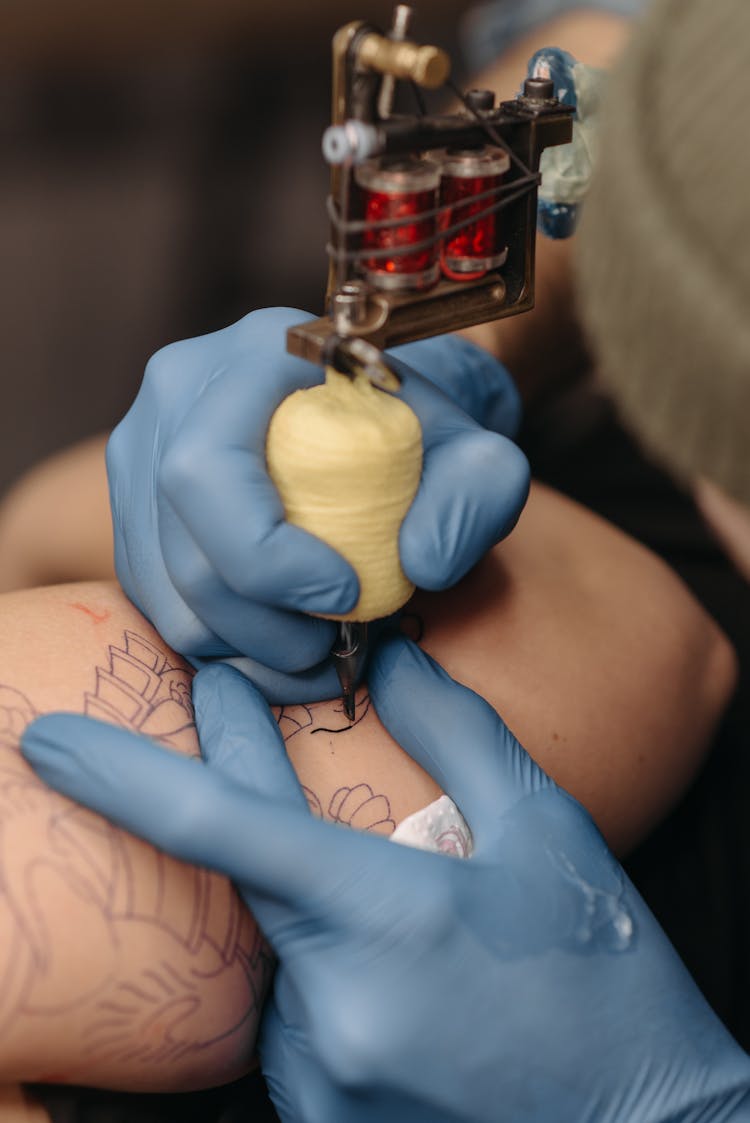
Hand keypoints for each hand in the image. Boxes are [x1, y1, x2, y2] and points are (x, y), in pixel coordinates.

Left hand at [22, 638, 749, 1122]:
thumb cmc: (603, 976)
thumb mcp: (547, 832)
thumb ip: (456, 733)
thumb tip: (391, 661)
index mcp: (385, 915)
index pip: (223, 828)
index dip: (121, 776)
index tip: (49, 740)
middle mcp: (334, 1008)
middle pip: (262, 892)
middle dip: (279, 838)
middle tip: (332, 813)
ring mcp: (325, 1078)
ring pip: (287, 965)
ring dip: (331, 928)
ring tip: (434, 945)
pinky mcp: (327, 1119)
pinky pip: (304, 1027)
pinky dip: (342, 986)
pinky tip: (416, 993)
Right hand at [108, 307, 527, 701]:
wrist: (374, 416)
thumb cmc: (417, 431)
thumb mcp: (472, 448)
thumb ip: (479, 490)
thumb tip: (423, 563)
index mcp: (250, 357)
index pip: (208, 471)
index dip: (267, 556)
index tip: (348, 594)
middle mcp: (176, 398)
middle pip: (183, 550)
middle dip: (265, 624)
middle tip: (338, 641)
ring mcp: (142, 454)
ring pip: (167, 593)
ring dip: (247, 645)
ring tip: (318, 641)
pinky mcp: (136, 510)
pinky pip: (159, 602)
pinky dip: (224, 643)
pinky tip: (282, 637)